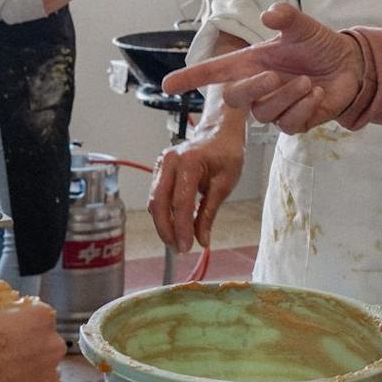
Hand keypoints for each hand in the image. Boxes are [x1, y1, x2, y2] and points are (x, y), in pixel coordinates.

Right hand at [0, 292, 61, 381]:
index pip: (40, 318)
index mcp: (40, 318)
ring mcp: (45, 381)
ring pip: (40, 377)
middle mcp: (51, 348)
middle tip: (2, 358)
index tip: (7, 332)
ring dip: (25, 378)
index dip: (22, 326)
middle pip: (46, 348)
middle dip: (29, 352)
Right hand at [149, 118, 246, 253]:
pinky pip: (157, 195)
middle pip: (160, 203)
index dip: (182, 228)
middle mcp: (170, 161)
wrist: (220, 133)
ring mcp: (162, 163)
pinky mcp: (160, 169)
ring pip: (155, 201)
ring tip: (177, 241)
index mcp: (189, 162)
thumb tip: (201, 240)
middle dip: (167, 230)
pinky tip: (175, 225)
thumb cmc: (227, 154)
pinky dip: (164, 213)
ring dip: (163, 224)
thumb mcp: (225, 185)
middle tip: (178, 249)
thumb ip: (209, 213)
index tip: (186, 246)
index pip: (180, 203)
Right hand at [163, 4, 364, 133]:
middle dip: (252, 88)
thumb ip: (287, 17)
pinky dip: (305, 107)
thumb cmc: (319, 45)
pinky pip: (289, 124)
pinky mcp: (293, 122)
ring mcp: (274, 107)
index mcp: (251, 62)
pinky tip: (319, 93)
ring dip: (288, 96)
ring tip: (310, 81)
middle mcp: (258, 86)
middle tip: (276, 75)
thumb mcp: (304, 26)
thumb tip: (270, 14)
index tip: (167, 85)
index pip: (213, 72)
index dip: (190, 78)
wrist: (349, 66)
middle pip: (234, 98)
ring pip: (265, 113)